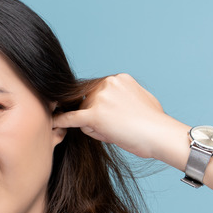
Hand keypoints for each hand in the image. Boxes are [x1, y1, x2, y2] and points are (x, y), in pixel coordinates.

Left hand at [52, 74, 189, 164]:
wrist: (160, 134)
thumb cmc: (155, 123)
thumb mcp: (141, 100)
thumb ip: (124, 97)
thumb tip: (113, 106)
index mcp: (119, 78)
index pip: (98, 91)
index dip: (102, 107)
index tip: (109, 117)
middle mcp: (108, 83)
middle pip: (87, 101)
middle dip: (95, 116)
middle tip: (117, 129)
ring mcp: (100, 98)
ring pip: (83, 112)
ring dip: (93, 126)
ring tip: (116, 133)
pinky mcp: (94, 115)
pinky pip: (72, 118)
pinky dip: (62, 120)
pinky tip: (53, 123)